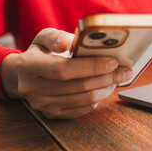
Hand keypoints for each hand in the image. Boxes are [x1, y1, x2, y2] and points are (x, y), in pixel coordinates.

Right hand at [0, 28, 132, 118]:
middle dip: (106, 78)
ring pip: (82, 99)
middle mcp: (32, 89)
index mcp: (29, 66)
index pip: (64, 69)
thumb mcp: (44, 38)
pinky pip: (80, 110)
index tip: (113, 62)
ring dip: (106, 89)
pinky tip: (105, 88)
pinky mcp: (51, 114)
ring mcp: (42, 104)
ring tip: (119, 78)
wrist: (25, 75)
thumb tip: (73, 40)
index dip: (90, 66)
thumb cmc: (41, 52)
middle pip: (77, 86)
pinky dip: (97, 99)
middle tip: (126, 71)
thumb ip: (57, 37)